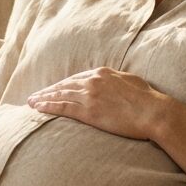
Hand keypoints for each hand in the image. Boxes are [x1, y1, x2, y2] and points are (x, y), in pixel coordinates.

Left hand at [26, 67, 168, 140]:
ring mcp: (89, 95)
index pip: (76, 78)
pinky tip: (37, 108)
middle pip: (64, 85)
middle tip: (34, 96)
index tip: (52, 89)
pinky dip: (48, 107)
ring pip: (59, 95)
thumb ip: (116, 80)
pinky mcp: (89, 110)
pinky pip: (62, 107)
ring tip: (31, 103)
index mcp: (102, 73)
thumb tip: (112, 83)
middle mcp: (93, 81)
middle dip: (48, 91)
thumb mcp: (131, 81)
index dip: (62, 84)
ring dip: (43, 99)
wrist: (154, 112)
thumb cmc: (148, 99)